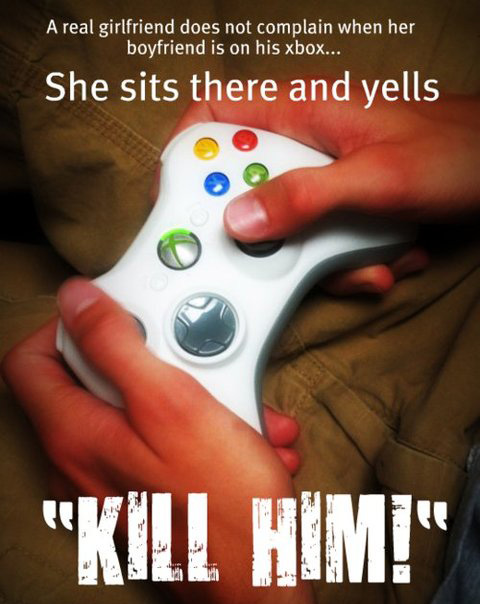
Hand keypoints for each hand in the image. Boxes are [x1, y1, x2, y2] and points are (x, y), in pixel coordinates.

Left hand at [1, 278, 312, 603]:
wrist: (259, 576)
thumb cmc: (223, 500)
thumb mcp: (172, 402)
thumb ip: (117, 345)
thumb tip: (76, 302)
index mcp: (74, 434)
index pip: (30, 361)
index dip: (65, 328)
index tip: (113, 319)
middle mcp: (79, 463)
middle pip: (91, 382)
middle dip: (151, 363)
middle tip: (195, 364)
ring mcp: (109, 482)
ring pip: (134, 412)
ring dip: (189, 398)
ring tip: (236, 409)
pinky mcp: (141, 493)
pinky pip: (156, 443)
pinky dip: (197, 430)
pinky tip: (240, 437)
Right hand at [170, 86, 479, 293]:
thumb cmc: (459, 152)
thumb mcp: (375, 178)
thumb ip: (305, 198)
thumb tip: (238, 219)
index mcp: (302, 111)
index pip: (214, 114)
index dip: (184, 153)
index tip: (179, 202)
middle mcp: (305, 144)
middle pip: (244, 190)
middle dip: (265, 236)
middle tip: (289, 254)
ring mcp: (323, 180)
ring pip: (285, 229)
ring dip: (319, 260)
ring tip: (372, 256)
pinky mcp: (343, 207)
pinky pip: (318, 244)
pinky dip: (347, 263)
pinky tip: (387, 258)